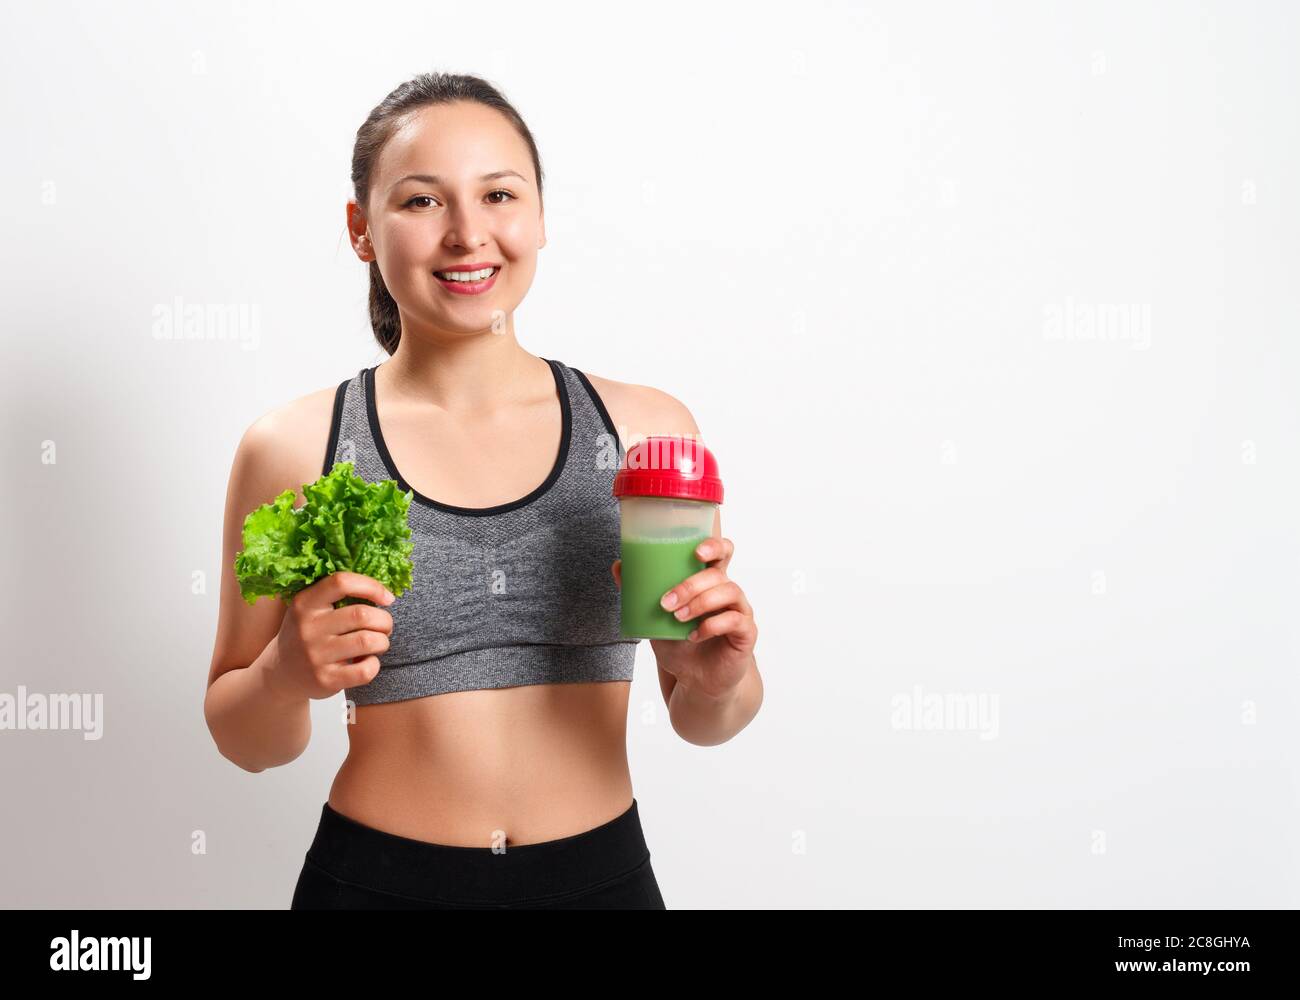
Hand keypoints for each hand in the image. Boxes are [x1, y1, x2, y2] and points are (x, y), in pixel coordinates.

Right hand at [266, 572, 394, 700]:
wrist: (280, 673)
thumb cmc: (307, 634)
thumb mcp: (309, 608)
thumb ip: (336, 594)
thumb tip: (382, 590)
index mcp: (304, 603)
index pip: (341, 582)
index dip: (371, 586)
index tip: (387, 598)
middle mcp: (308, 628)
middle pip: (362, 614)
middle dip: (384, 620)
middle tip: (385, 626)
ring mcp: (316, 656)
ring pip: (368, 641)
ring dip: (382, 641)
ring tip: (378, 643)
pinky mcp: (326, 680)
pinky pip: (366, 670)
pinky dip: (375, 664)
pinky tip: (367, 661)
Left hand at [611, 535, 757, 700]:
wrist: (695, 681)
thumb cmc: (679, 646)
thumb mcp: (654, 619)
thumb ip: (639, 594)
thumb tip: (618, 565)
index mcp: (709, 583)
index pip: (722, 552)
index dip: (714, 546)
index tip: (696, 552)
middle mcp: (728, 592)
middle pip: (718, 573)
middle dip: (690, 584)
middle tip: (666, 602)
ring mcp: (740, 611)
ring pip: (729, 591)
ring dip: (700, 603)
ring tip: (678, 618)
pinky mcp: (746, 633)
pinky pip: (735, 620)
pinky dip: (712, 625)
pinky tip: (694, 635)